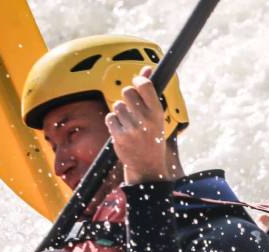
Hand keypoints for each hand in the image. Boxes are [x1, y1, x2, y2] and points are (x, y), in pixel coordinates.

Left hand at [105, 67, 168, 184]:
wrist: (147, 165)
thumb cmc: (152, 137)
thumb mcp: (156, 115)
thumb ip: (149, 92)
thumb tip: (146, 69)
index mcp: (158, 113)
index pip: (144, 85)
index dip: (138, 81)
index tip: (137, 85)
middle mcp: (146, 120)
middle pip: (127, 92)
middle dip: (127, 97)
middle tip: (132, 108)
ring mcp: (132, 128)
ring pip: (117, 105)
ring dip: (120, 112)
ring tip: (129, 123)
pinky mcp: (119, 136)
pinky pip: (110, 117)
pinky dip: (113, 122)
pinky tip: (122, 130)